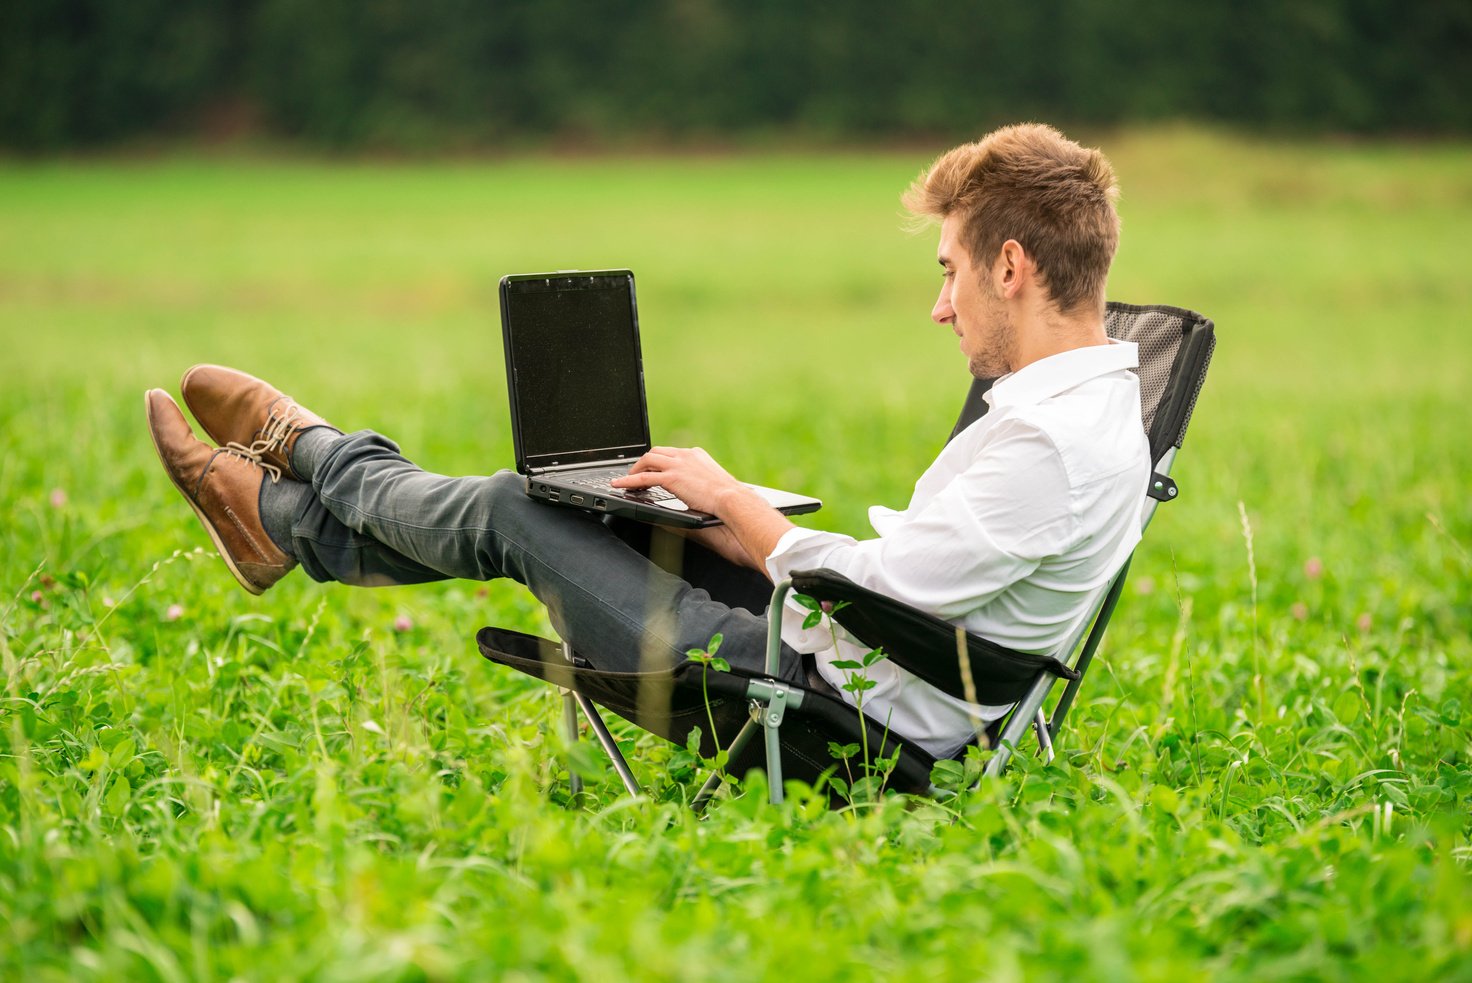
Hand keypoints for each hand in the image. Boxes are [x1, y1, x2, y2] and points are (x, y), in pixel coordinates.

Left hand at [611, 445, 755, 516]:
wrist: (731, 498)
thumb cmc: (727, 496)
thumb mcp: (713, 482)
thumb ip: (701, 480)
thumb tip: (697, 490)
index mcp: (696, 454)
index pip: (672, 452)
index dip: (660, 460)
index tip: (654, 468)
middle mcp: (685, 455)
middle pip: (656, 452)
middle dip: (644, 462)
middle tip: (637, 473)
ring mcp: (677, 465)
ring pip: (647, 460)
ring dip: (635, 469)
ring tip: (627, 479)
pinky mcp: (671, 478)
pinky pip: (643, 478)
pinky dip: (628, 481)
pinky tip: (619, 485)